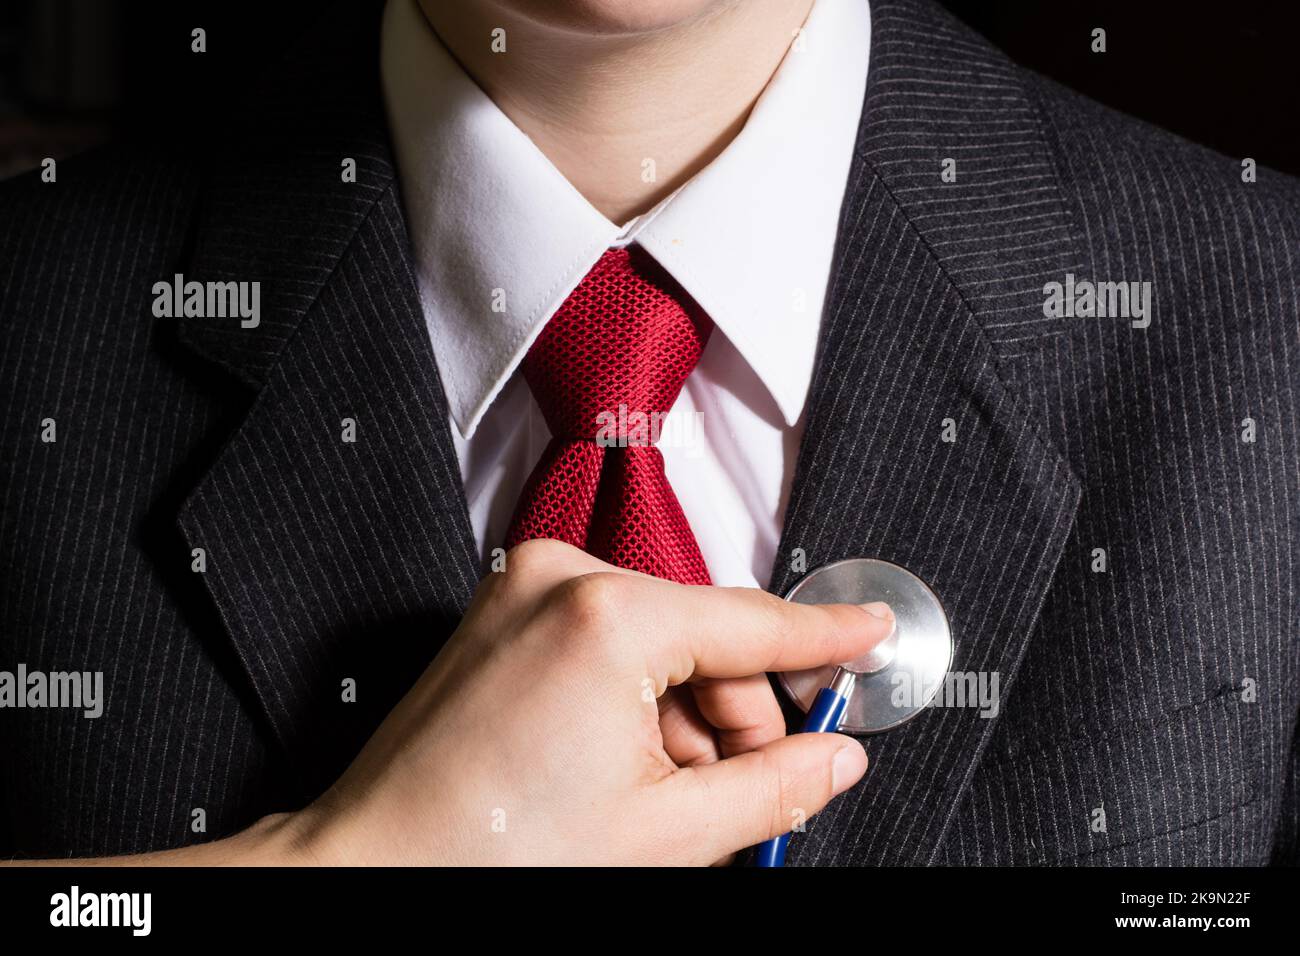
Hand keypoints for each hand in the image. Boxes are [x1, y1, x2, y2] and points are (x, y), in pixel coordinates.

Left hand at [288, 539, 893, 865]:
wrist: (376, 868)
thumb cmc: (489, 853)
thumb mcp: (664, 833)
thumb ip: (771, 787)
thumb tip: (833, 759)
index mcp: (606, 617)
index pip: (752, 622)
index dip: (826, 636)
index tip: (872, 630)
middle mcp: (562, 582)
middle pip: (704, 637)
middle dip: (736, 718)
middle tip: (750, 788)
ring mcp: (525, 591)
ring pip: (657, 641)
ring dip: (684, 718)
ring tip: (666, 797)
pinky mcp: (503, 612)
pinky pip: (606, 641)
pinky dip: (635, 699)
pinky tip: (625, 767)